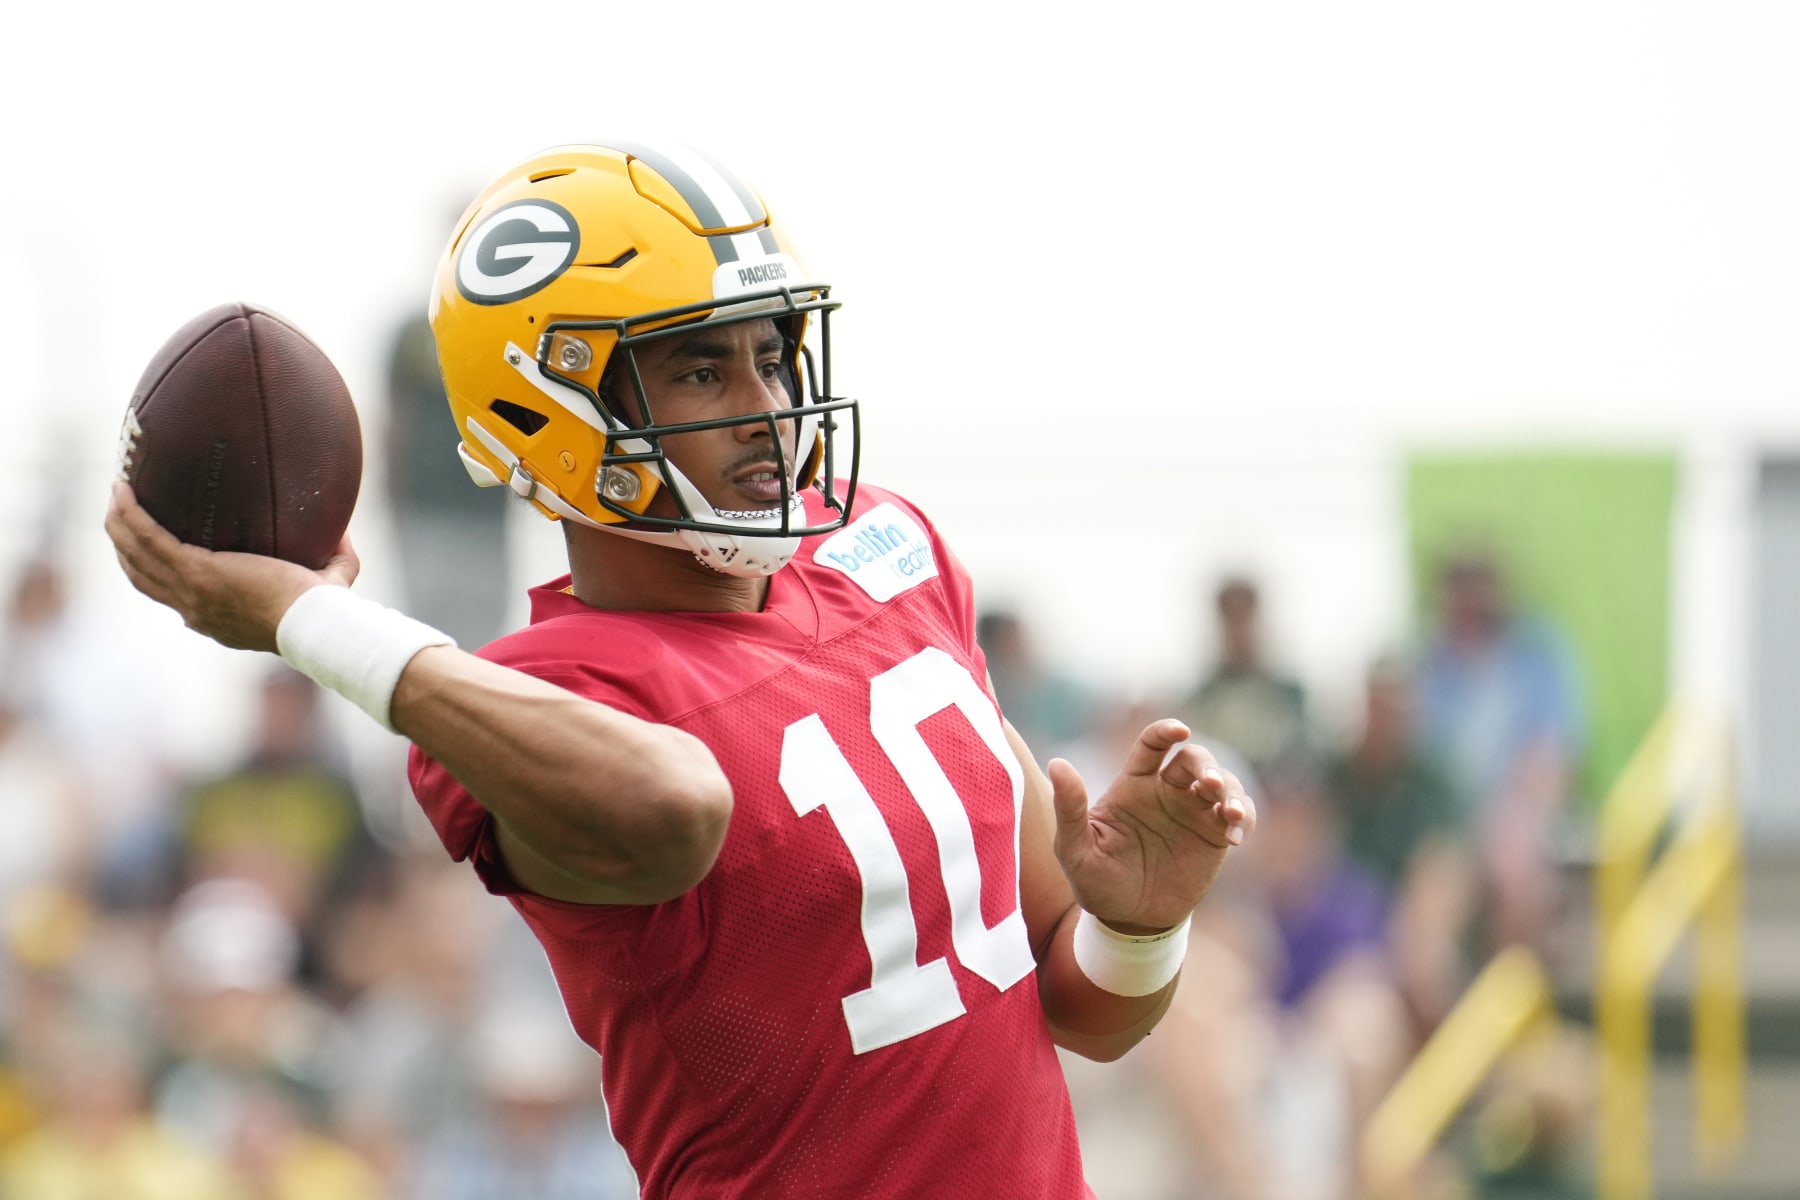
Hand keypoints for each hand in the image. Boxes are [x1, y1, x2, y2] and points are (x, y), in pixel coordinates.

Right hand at [104, 481, 359, 652]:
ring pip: (137, 555)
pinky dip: (132, 515)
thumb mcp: (324, 587)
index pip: (174, 597)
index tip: (149, 553)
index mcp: (214, 617)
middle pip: (143, 577)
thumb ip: (334, 562)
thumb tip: (343, 533)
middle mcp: (194, 608)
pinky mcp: (196, 572)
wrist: (315, 623)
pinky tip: (123, 490)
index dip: (155, 574)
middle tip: (120, 518)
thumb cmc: (325, 610)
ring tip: (114, 496)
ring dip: (119, 525)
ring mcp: (190, 591)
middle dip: (125, 547)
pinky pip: (151, 538)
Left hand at [1048, 719, 1255, 934]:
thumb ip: (1069, 808)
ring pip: (1223, 782)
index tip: (1179, 730)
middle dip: (1206, 765)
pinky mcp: (1215, 837)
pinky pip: (1240, 816)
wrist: (1129, 920)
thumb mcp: (1075, 849)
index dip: (1166, 731)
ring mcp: (1194, 812)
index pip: (1151, 745)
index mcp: (1133, 785)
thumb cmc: (1095, 882)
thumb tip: (1057, 763)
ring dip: (1231, 791)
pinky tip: (1234, 835)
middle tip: (1208, 784)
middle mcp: (1167, 791)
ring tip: (1228, 814)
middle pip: (1194, 759)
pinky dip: (1244, 818)